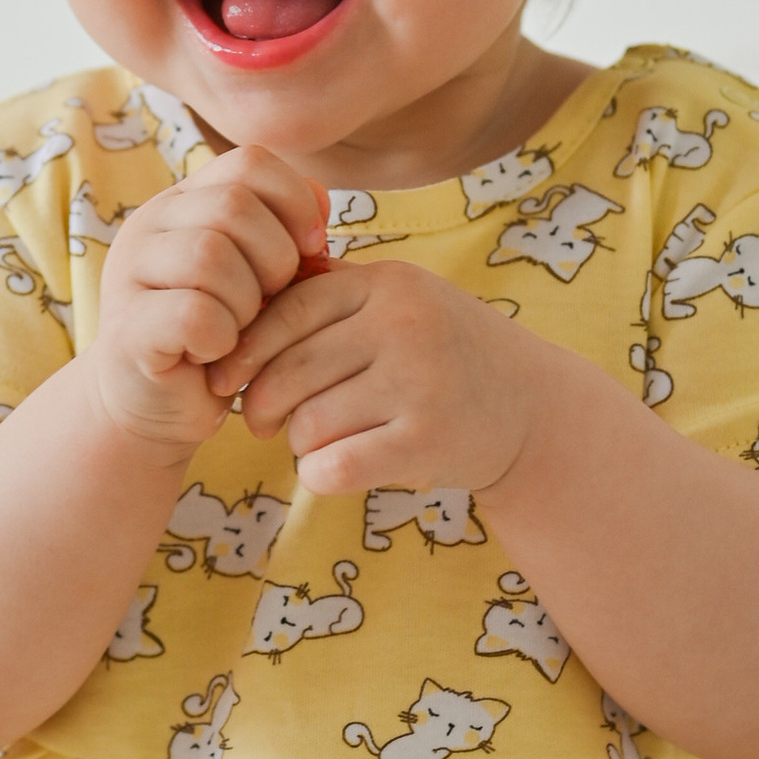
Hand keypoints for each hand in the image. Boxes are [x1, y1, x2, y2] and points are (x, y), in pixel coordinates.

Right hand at [87, 144, 328, 454]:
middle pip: (233, 206)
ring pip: (211, 256)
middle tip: (271, 301)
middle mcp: (149, 225)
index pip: (249, 162)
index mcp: (182, 203)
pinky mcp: (126, 327)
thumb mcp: (258, 277)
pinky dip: (222, 339)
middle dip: (275, 258)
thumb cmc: (217, 339)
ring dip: (247, 302)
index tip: (311, 248)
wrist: (156, 408)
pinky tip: (215, 354)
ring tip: (240, 329)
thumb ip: (284, 233)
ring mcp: (129, 273)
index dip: (293, 200)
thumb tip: (323, 198)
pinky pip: (195, 313)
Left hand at [209, 255, 551, 498]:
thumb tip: (241, 284)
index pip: (288, 311)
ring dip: (298, 442)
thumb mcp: (400, 301)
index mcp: (389, 284)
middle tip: (262, 421)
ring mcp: (420, 383)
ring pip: (307, 423)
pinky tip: (334, 467)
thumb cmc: (444, 353)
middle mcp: (405, 326)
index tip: (227, 378)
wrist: (532, 409)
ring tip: (316, 441)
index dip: (246, 349)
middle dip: (261, 404)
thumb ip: (331, 289)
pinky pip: (333, 466)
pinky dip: (318, 474)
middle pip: (290, 371)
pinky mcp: (427, 441)